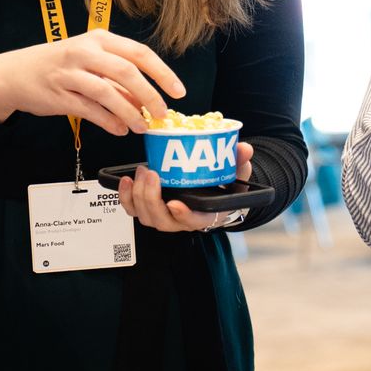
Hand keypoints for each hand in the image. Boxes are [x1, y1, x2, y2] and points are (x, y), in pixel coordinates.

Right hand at [0, 30, 185, 135]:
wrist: (15, 74)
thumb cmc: (60, 66)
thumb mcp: (90, 61)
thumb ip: (118, 78)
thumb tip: (148, 99)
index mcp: (98, 39)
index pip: (138, 53)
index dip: (162, 73)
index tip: (178, 91)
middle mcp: (84, 52)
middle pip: (126, 72)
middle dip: (150, 95)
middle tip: (163, 115)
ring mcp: (69, 73)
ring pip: (107, 93)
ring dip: (130, 112)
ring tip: (142, 127)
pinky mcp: (58, 95)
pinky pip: (89, 110)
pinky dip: (109, 121)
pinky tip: (120, 129)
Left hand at [117, 140, 254, 232]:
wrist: (210, 193)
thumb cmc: (222, 188)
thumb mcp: (237, 175)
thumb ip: (240, 162)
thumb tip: (244, 148)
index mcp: (205, 215)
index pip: (194, 221)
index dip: (184, 216)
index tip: (175, 204)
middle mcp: (182, 220)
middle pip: (163, 220)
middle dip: (152, 198)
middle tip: (153, 174)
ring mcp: (164, 217)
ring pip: (146, 216)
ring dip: (139, 195)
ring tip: (142, 172)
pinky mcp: (149, 210)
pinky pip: (133, 210)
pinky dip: (126, 198)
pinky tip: (126, 180)